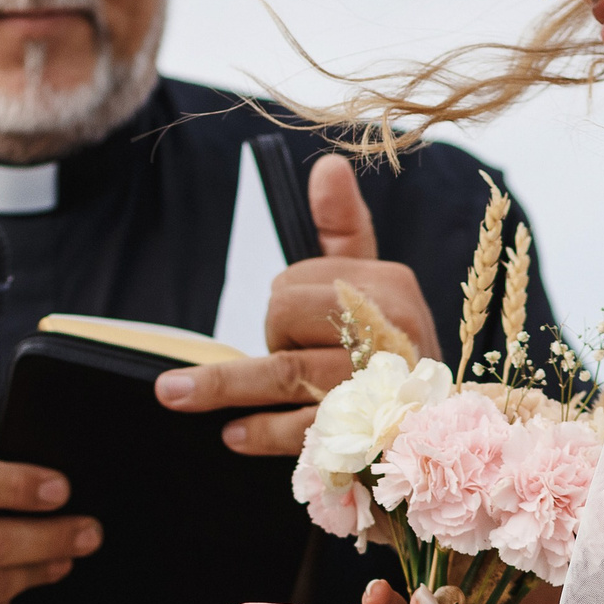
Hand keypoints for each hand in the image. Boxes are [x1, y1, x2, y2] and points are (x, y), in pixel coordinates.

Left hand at [151, 155, 439, 455]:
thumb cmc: (388, 355)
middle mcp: (392, 331)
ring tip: (173, 393)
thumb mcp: (371, 288)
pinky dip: (260, 431)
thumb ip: (343, 231)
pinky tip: (232, 434)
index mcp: (391, 287)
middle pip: (286, 317)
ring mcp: (378, 387)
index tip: (295, 327)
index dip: (282, 304)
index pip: (300, 279)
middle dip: (271, 337)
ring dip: (225, 384)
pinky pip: (297, 428)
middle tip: (289, 358)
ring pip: (284, 372)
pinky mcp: (363, 438)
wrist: (430, 435)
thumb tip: (329, 166)